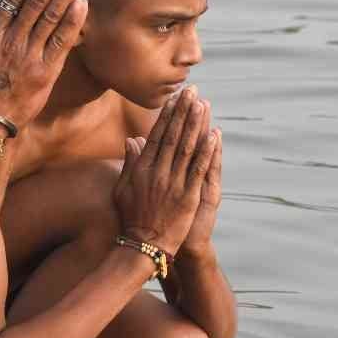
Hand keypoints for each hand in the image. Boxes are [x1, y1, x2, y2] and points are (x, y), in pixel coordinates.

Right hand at [113, 87, 217, 254]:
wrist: (143, 245)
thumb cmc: (131, 218)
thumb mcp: (123, 189)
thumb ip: (129, 163)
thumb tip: (131, 141)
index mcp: (142, 169)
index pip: (157, 135)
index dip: (167, 115)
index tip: (174, 98)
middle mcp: (157, 172)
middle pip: (173, 136)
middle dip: (183, 112)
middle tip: (192, 91)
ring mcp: (173, 183)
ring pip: (187, 148)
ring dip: (196, 124)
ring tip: (203, 104)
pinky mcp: (188, 196)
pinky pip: (199, 169)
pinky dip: (207, 152)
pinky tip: (214, 135)